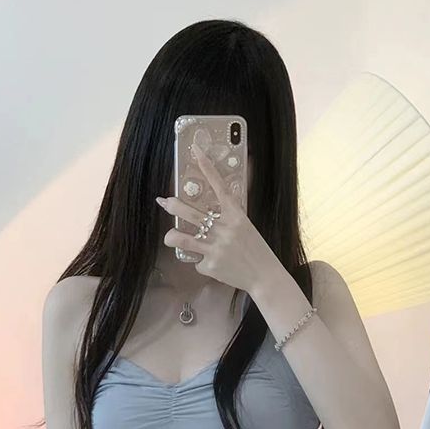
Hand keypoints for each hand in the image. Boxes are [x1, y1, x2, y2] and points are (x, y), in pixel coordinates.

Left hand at [156, 143, 279, 295]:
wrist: (265, 277)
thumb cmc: (255, 250)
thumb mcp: (246, 227)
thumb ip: (228, 218)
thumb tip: (210, 210)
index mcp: (236, 216)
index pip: (219, 186)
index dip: (206, 169)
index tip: (196, 152)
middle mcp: (224, 229)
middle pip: (189, 212)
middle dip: (173, 205)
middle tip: (164, 202)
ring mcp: (215, 248)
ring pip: (181, 238)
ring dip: (171, 236)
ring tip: (171, 237)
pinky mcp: (210, 266)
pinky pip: (196, 261)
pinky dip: (201, 262)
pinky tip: (212, 265)